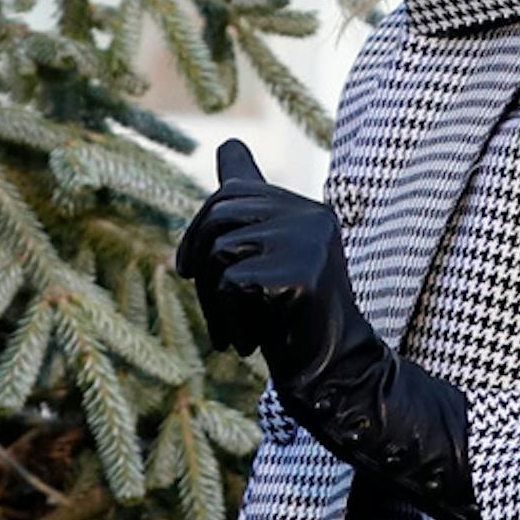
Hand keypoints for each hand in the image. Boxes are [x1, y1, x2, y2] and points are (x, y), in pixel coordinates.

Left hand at [172, 139, 487, 519]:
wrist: (332, 376)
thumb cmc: (291, 321)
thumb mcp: (265, 256)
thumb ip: (248, 207)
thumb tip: (228, 142)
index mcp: (304, 209)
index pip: (231, 192)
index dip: (198, 228)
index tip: (187, 268)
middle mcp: (311, 215)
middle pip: (218, 216)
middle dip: (198, 265)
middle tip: (211, 309)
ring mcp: (309, 243)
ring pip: (221, 252)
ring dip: (213, 304)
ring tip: (235, 333)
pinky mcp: (302, 275)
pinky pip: (232, 285)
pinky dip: (229, 321)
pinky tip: (249, 345)